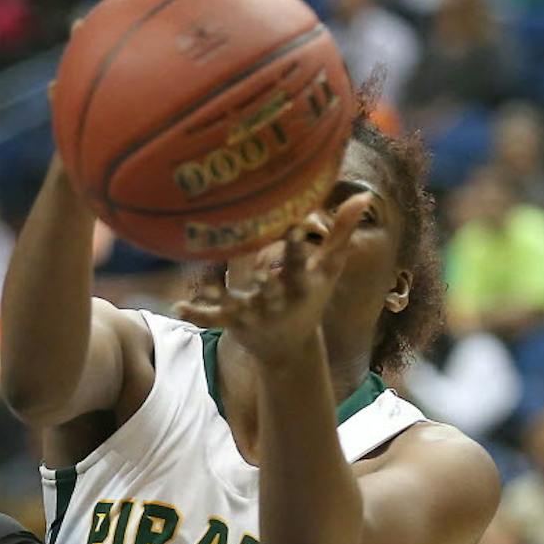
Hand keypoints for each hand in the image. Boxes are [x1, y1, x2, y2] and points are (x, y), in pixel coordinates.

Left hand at [173, 194, 371, 364]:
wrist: (290, 347)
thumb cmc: (310, 298)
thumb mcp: (327, 270)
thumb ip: (341, 233)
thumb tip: (365, 197)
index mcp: (301, 285)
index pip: (301, 264)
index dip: (298, 247)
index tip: (295, 225)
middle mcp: (278, 302)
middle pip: (270, 287)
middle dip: (265, 278)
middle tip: (255, 266)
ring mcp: (255, 315)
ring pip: (238, 305)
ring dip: (223, 299)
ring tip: (206, 288)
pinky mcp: (235, 324)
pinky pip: (214, 320)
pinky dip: (198, 315)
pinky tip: (179, 308)